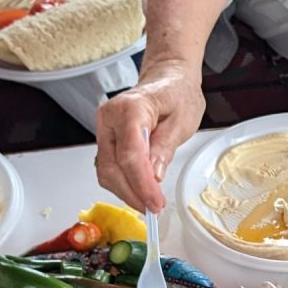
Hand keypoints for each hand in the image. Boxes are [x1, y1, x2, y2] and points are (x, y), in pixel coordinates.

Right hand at [94, 58, 203, 212]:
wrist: (167, 79)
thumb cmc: (177, 94)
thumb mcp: (182, 120)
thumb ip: (165, 147)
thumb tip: (154, 175)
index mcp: (130, 108)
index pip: (130, 155)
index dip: (142, 184)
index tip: (155, 203)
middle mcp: (109, 117)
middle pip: (112, 166)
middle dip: (132, 193)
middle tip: (154, 209)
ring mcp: (104, 128)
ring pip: (106, 171)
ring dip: (126, 192)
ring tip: (149, 203)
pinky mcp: (106, 138)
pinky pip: (109, 167)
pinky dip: (123, 183)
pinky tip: (140, 191)